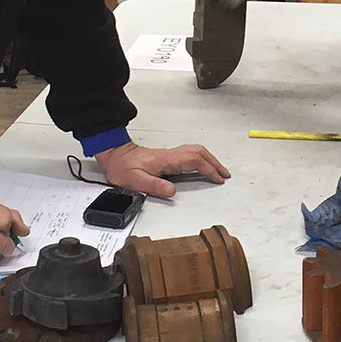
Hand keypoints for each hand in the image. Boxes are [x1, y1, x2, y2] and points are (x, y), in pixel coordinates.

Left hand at [95, 141, 230, 198]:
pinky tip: (202, 165)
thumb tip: (172, 191)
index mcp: (167, 160)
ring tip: (218, 170)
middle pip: (200, 153)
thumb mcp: (135, 180)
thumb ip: (154, 186)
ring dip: (210, 159)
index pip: (194, 161)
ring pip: (196, 151)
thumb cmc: (123, 167)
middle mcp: (171, 155)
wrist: (115, 156)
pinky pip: (190, 153)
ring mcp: (170, 154)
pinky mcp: (168, 157)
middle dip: (215, 163)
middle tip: (225, 174)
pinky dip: (202, 158)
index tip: (218, 178)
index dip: (209, 170)